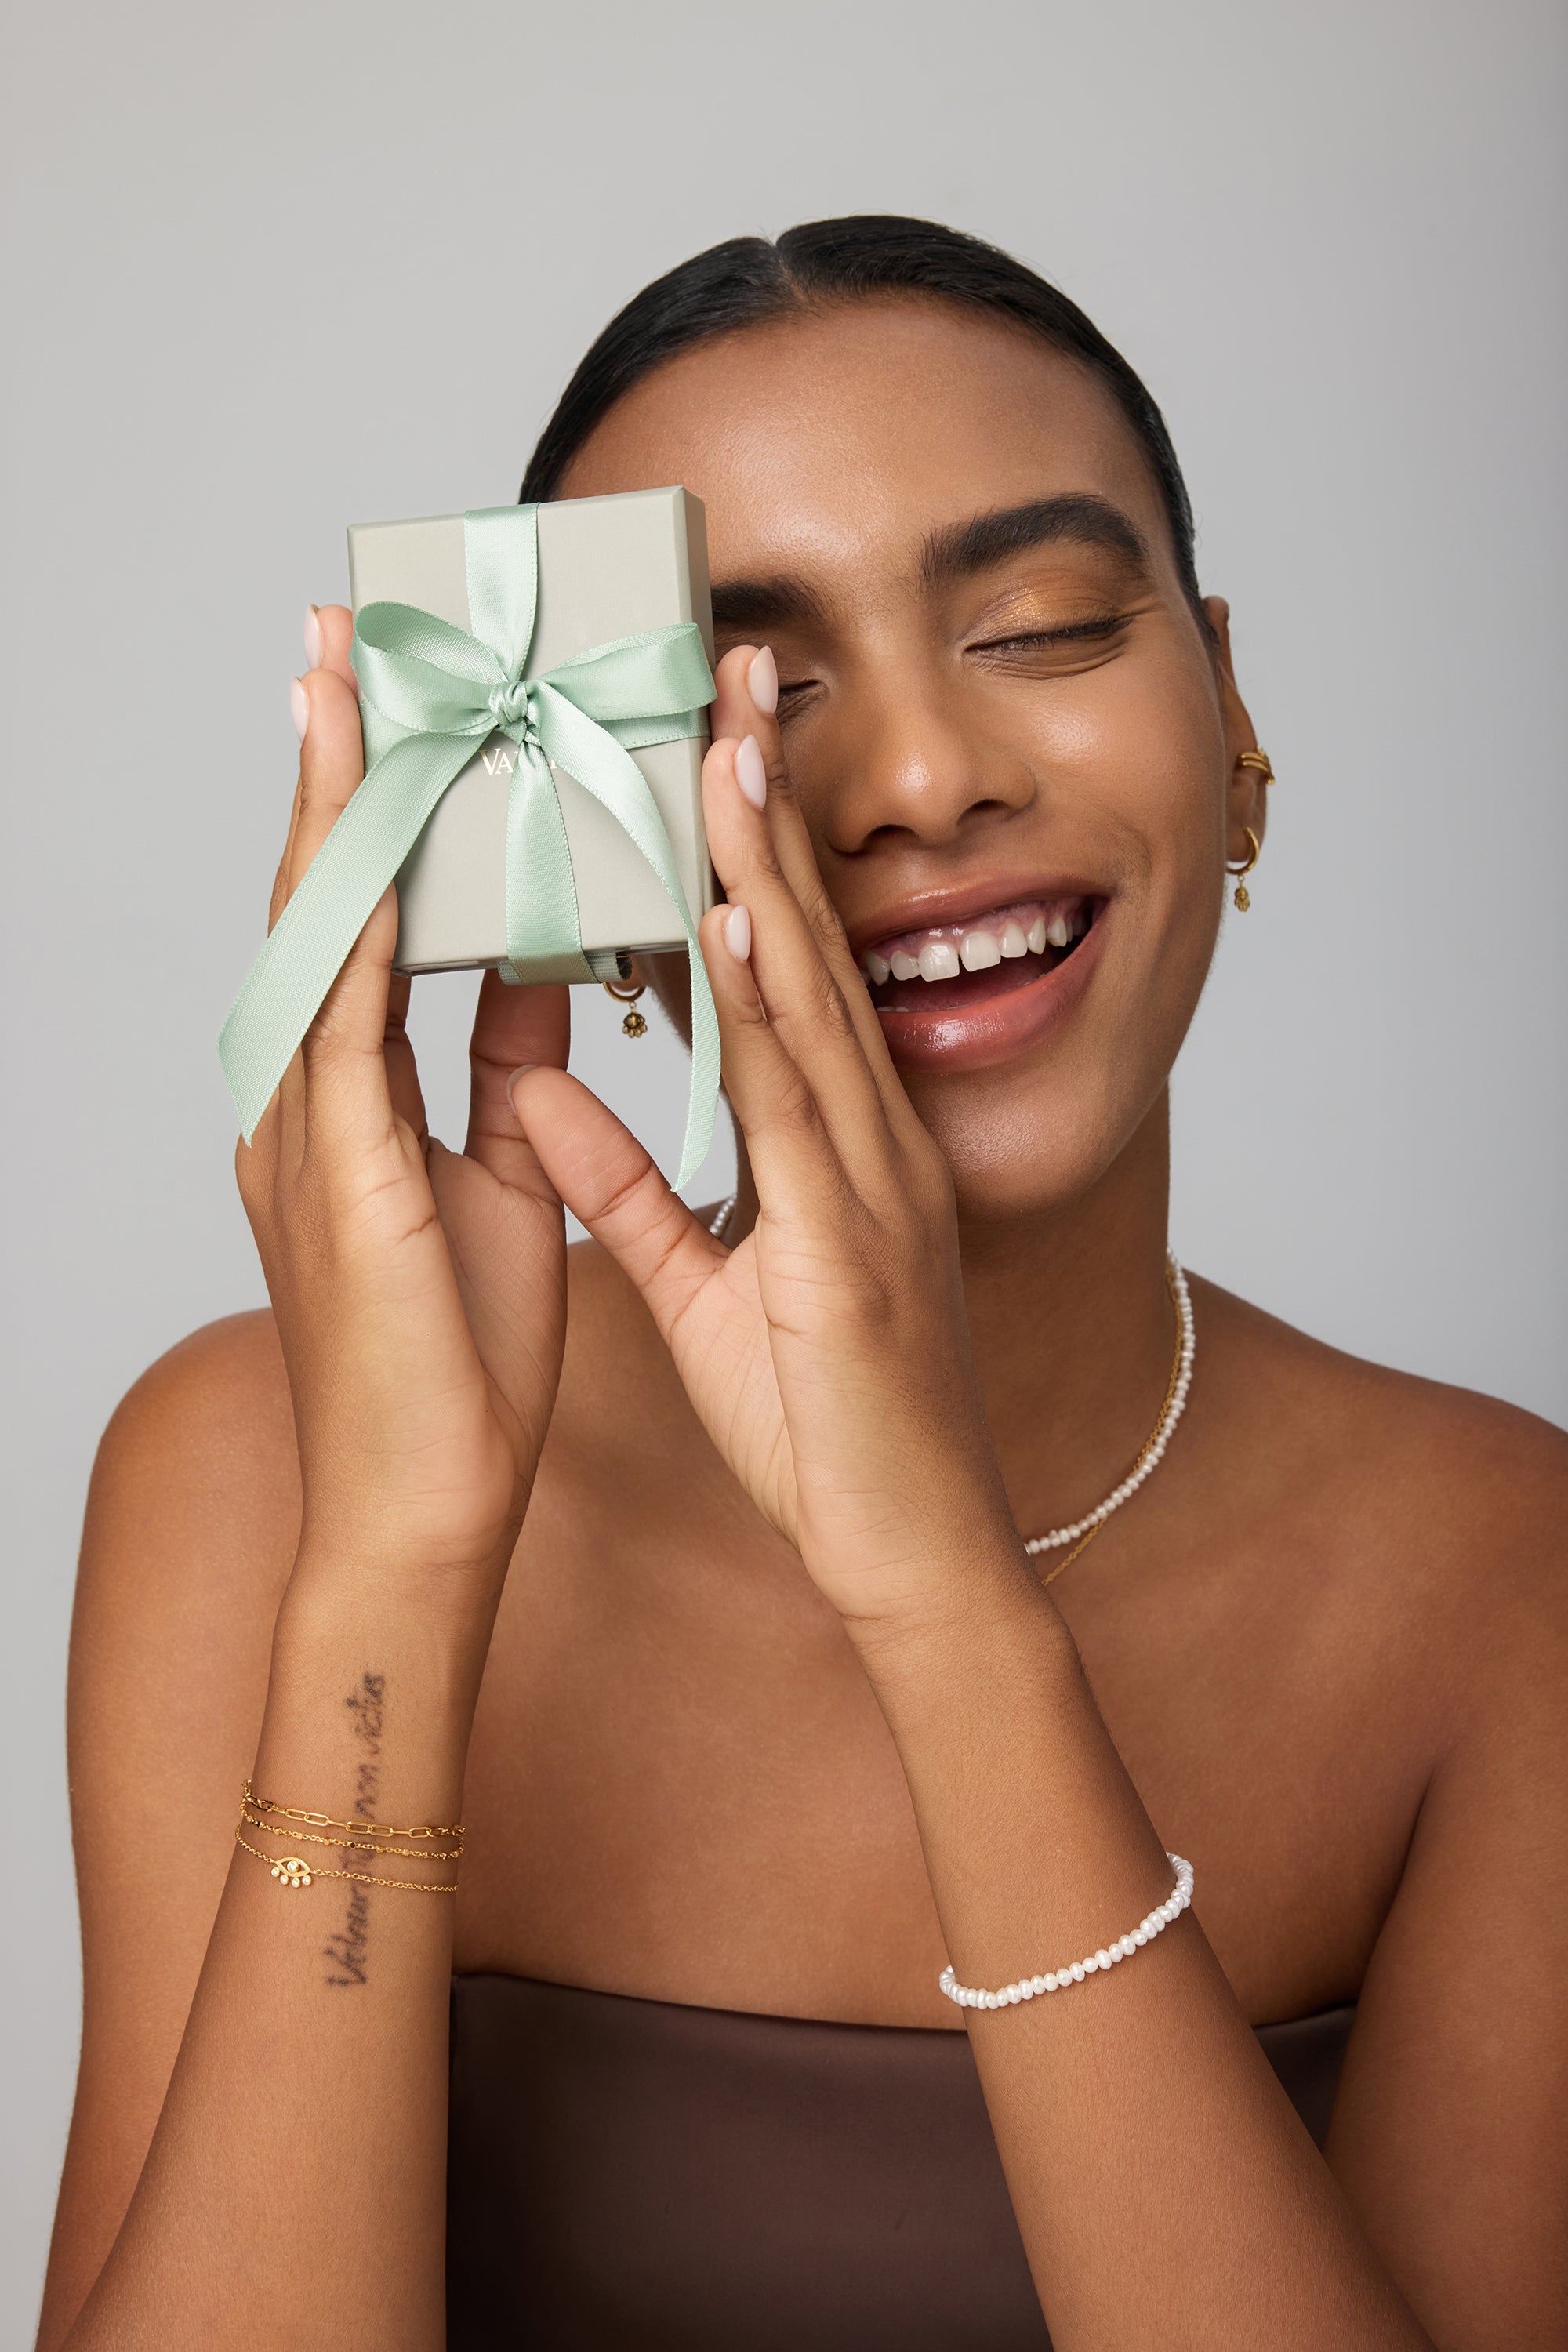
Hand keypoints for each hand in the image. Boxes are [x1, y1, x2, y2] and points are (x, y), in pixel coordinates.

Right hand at [237, 607, 569, 1590]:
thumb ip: (512, 1073)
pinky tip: (376, 829)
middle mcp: (306, 1098)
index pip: (367, 921)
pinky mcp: (332, 1172)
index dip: (375, 806)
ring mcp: (301, 1131)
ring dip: (333, 801)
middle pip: (322, 898)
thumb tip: (545, 977)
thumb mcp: (502, 1178)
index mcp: (350, 1102)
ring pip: (317, 931)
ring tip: (339, 678)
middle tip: (340, 638)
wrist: (423, 1507)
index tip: (391, 700)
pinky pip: (345, 1015)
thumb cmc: (455, 1362)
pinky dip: (361, 917)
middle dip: (332, 765)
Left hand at [509, 647, 1024, 1631]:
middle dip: (756, 808)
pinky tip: (733, 915)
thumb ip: (625, 1189)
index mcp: (828, 1149)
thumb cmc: (829, 1433)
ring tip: (722, 740)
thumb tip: (537, 1102)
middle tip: (727, 675)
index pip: (770, 971)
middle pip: (799, 946)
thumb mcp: (704, 1288)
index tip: (695, 748)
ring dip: (760, 863)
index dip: (734, 854)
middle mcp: (862, 1141)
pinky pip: (799, 1107)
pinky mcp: (856, 1244)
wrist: (916, 1558)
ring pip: (807, 995)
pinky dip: (767, 1003)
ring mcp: (871, 1183)